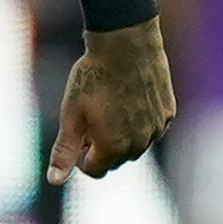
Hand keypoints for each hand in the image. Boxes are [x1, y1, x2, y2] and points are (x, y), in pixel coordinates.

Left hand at [46, 17, 175, 183]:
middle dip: (101, 146)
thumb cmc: (93, 77)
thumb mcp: (71, 114)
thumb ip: (64, 150)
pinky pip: (152, 127)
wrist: (125, 43)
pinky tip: (128, 98)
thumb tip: (54, 180)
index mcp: (113, 148)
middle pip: (116, 159)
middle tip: (90, 118)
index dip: (81, 157)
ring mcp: (157, 129)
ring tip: (108, 106)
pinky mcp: (168, 112)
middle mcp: (139, 144)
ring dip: (122, 135)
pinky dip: (140, 120)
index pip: (95, 170)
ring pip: (136, 144)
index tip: (77, 137)